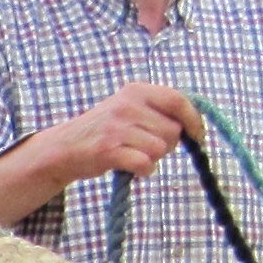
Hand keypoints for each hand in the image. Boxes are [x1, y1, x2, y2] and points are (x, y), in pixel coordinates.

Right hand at [52, 82, 204, 180]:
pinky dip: (143, 171)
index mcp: (136, 91)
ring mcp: (117, 128)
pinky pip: (145, 164)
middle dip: (167, 145)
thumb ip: (159, 111)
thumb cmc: (105, 130)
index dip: (193, 120)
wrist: (65, 147)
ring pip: (160, 149)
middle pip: (172, 131)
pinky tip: (131, 167)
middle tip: (145, 146)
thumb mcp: (129, 108)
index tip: (197, 135)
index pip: (177, 100)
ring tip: (133, 154)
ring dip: (152, 159)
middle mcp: (127, 105)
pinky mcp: (109, 150)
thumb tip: (195, 127)